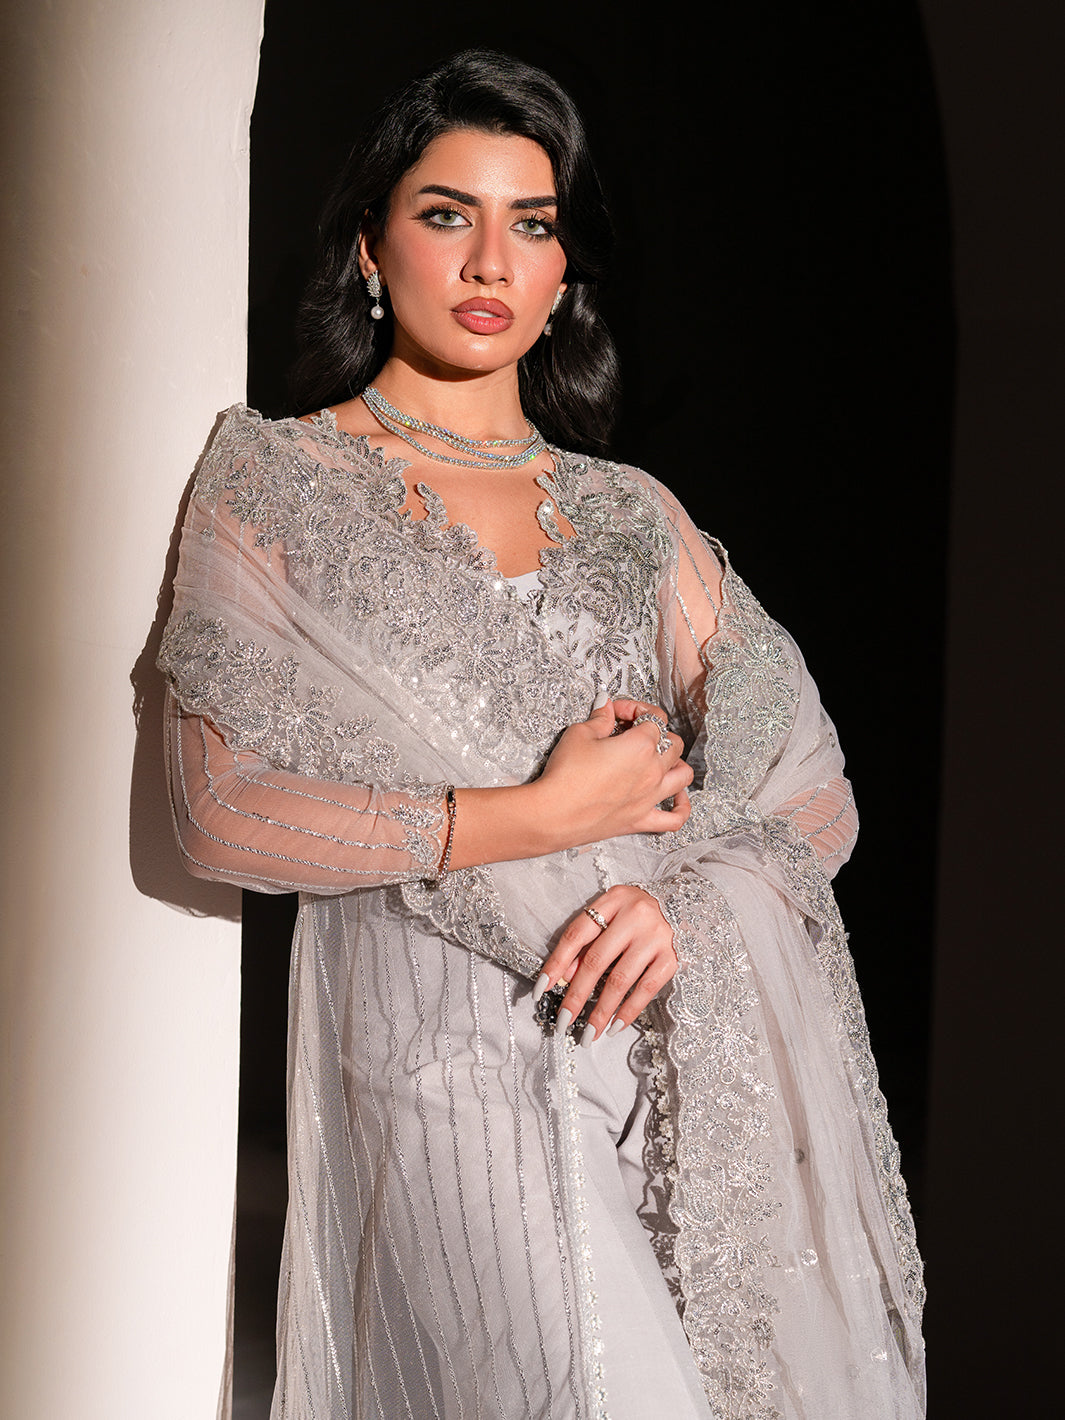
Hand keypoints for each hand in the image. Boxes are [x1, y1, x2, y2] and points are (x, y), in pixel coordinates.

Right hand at [533, 696, 692, 848]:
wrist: (555, 813)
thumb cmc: (565, 776)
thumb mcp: (579, 734)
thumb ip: (599, 718)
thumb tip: (605, 708)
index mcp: (640, 745)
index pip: (650, 717)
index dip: (633, 710)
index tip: (616, 713)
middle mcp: (652, 770)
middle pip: (672, 742)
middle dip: (656, 732)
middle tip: (633, 734)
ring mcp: (650, 797)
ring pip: (683, 774)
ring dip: (676, 762)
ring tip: (661, 758)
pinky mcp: (641, 820)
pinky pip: (675, 818)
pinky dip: (682, 807)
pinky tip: (678, 799)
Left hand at [533, 884, 678, 1043]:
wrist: (688, 905)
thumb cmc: (640, 913)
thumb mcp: (612, 914)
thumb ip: (590, 941)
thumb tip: (564, 977)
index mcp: (613, 899)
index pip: (577, 933)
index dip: (557, 962)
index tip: (541, 989)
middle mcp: (635, 916)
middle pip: (597, 960)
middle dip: (576, 995)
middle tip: (563, 1021)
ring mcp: (656, 937)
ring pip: (620, 980)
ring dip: (601, 1011)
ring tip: (588, 1033)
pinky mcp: (673, 957)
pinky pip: (646, 989)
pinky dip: (629, 1010)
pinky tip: (615, 1026)